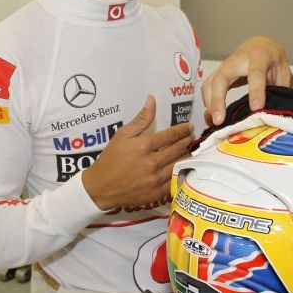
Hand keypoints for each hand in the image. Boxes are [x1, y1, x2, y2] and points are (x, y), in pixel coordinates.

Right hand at [81, 96, 193, 210]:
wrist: (101, 188)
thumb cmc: (110, 159)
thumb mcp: (122, 135)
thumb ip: (141, 119)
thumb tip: (152, 100)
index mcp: (143, 146)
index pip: (171, 135)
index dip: (183, 129)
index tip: (189, 127)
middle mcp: (151, 162)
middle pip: (179, 149)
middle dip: (187, 141)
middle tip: (192, 137)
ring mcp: (155, 179)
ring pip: (179, 164)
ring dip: (187, 156)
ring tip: (189, 150)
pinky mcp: (157, 193)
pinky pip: (175, 181)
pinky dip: (181, 172)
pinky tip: (182, 166)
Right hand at [201, 36, 292, 124]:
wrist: (260, 46)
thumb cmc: (272, 60)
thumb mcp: (282, 72)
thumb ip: (279, 90)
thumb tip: (272, 113)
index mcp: (259, 57)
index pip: (256, 73)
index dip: (255, 91)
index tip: (255, 108)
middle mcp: (238, 60)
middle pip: (222, 77)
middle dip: (219, 99)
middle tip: (219, 121)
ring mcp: (225, 66)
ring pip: (211, 82)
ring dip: (210, 103)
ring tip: (214, 122)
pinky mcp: (218, 73)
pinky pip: (208, 87)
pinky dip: (208, 102)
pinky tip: (211, 116)